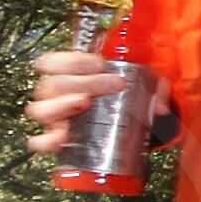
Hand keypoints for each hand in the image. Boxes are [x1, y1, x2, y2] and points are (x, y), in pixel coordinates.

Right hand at [27, 46, 159, 156]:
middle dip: (84, 80)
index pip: (53, 61)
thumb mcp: (142, 88)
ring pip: (39, 110)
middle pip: (52, 84)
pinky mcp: (56, 141)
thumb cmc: (126, 99)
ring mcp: (53, 119)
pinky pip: (39, 142)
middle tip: (114, 84)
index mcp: (69, 75)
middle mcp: (55, 95)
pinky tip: (64, 137)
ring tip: (85, 103)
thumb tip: (162, 106)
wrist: (127, 128)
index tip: (102, 63)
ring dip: (61, 104)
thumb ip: (155, 90)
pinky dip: (47, 141)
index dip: (72, 59)